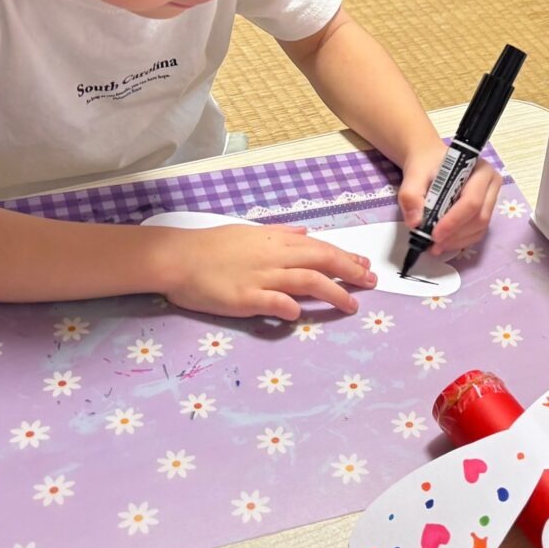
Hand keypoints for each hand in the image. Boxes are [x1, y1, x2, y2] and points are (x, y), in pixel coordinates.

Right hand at [158, 224, 375, 319]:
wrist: (177, 257)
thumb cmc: (211, 246)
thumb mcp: (249, 233)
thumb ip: (279, 234)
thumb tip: (305, 233)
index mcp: (275, 242)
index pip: (319, 248)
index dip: (345, 257)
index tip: (365, 265)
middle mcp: (274, 258)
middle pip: (322, 262)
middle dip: (351, 272)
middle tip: (371, 283)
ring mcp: (260, 278)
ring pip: (307, 281)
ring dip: (334, 293)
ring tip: (351, 305)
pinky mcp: (245, 298)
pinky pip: (274, 302)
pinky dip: (291, 307)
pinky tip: (301, 314)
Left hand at [398, 141, 501, 257]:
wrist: (430, 161)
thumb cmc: (426, 165)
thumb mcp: (414, 175)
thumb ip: (411, 195)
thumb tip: (415, 223)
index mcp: (480, 170)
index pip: (472, 200)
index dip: (454, 221)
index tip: (434, 235)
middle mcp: (491, 185)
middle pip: (479, 217)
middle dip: (455, 234)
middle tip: (433, 244)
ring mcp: (490, 200)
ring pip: (480, 228)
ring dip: (457, 241)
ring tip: (435, 246)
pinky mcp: (485, 212)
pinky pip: (477, 233)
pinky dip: (460, 242)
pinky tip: (444, 243)